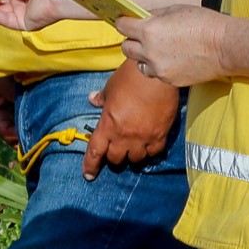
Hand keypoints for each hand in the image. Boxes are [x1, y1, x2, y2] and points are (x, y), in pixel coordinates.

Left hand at [82, 60, 179, 178]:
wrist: (156, 73)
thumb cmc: (129, 78)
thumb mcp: (110, 88)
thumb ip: (101, 98)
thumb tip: (92, 99)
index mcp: (108, 125)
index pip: (95, 151)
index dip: (91, 165)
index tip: (89, 175)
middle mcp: (124, 136)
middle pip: (116, 159)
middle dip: (114, 156)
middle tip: (117, 149)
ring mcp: (143, 137)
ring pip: (135, 159)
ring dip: (133, 155)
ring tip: (134, 147)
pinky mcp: (160, 135)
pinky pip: (153, 153)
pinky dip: (150, 151)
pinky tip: (149, 145)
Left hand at [118, 5, 232, 88]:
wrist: (225, 46)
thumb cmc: (203, 23)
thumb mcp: (175, 10)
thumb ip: (154, 15)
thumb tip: (141, 17)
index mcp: (149, 30)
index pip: (122, 26)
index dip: (123, 22)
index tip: (126, 22)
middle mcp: (149, 52)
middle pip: (125, 48)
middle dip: (131, 41)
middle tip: (141, 37)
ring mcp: (159, 69)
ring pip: (139, 64)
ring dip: (144, 56)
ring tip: (159, 50)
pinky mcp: (169, 80)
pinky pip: (156, 73)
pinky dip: (160, 67)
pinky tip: (174, 59)